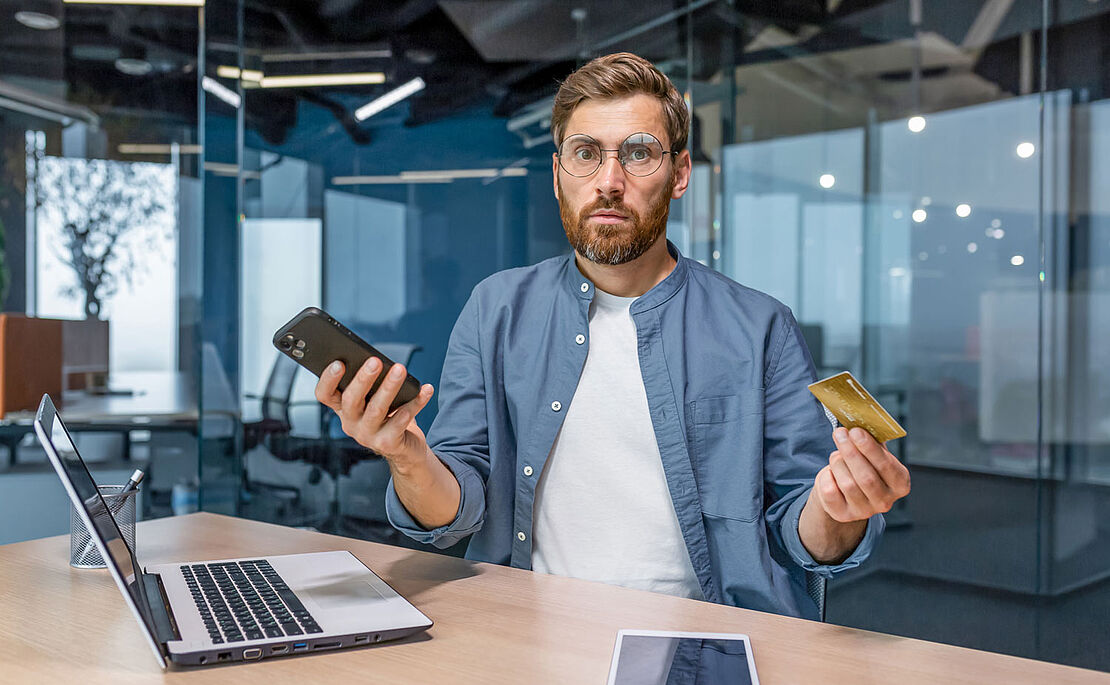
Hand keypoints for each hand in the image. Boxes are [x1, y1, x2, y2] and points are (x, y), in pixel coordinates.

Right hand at [313, 357, 434, 465]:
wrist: (404, 449)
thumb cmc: (387, 417)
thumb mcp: (373, 401)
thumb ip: (370, 385)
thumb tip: (377, 360)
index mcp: (343, 409)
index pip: (324, 395)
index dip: (327, 379)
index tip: (338, 362)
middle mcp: (351, 424)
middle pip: (351, 400)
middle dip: (363, 379)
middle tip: (375, 361)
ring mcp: (368, 436)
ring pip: (377, 409)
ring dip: (389, 387)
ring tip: (400, 370)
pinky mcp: (388, 443)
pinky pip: (402, 420)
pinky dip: (415, 403)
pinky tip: (425, 390)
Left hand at [813, 427, 910, 522]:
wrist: (845, 489)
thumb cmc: (863, 464)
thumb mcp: (872, 453)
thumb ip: (872, 439)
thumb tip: (860, 421)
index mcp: (900, 483)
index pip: (887, 467)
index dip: (870, 449)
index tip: (856, 432)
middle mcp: (886, 501)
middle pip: (866, 477)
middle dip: (850, 452)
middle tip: (839, 433)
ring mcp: (864, 511)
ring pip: (847, 484)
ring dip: (838, 462)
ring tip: (836, 453)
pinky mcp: (843, 514)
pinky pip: (830, 491)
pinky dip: (827, 476)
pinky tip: (831, 471)